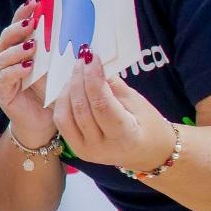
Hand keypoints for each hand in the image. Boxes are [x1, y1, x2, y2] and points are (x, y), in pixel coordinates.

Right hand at [0, 0, 55, 146]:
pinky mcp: (2, 91)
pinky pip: (4, 77)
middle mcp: (7, 60)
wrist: (44, 123)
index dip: (23, 14)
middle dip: (17, 28)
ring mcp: (2, 75)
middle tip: (30, 22)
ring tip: (31, 45)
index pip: (19, 28)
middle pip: (6, 38)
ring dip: (17, 49)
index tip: (34, 2)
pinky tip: (27, 67)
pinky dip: (15, 71)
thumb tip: (80, 29)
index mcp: (20, 50)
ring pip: (3, 56)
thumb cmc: (52, 93)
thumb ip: (60, 51)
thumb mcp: (58, 68)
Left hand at [53, 46, 176, 169]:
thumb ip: (114, 86)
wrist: (147, 152)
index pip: (102, 105)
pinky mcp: (76, 149)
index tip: (91, 58)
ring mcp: (85, 150)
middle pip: (82, 109)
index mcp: (124, 137)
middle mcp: (101, 148)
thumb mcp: (138, 103)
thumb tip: (95, 65)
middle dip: (79, 80)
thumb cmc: (148, 125)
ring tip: (76, 72)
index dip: (94, 79)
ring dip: (68, 90)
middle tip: (82, 60)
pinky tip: (70, 88)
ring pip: (66, 116)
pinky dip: (62, 103)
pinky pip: (62, 123)